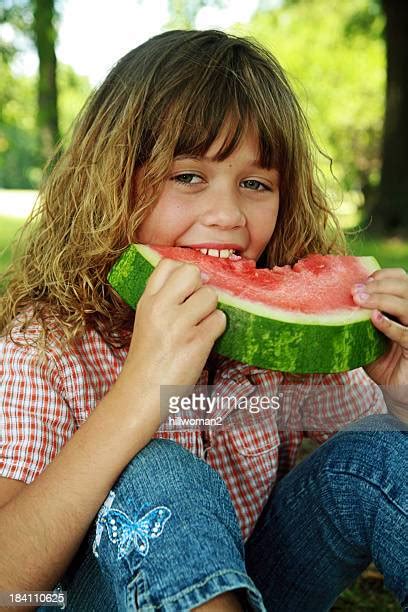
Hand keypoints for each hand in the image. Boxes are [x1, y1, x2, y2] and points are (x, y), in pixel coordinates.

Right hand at [121, 257, 225, 388]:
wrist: (141, 394)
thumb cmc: (147, 360)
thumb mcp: (146, 321)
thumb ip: (163, 300)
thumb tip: (195, 283)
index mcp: (147, 301)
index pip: (168, 264)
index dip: (183, 273)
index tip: (186, 290)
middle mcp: (161, 308)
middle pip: (192, 272)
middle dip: (200, 287)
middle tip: (196, 307)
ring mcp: (179, 324)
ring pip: (211, 295)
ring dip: (211, 311)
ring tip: (199, 328)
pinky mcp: (196, 342)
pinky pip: (220, 320)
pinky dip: (217, 330)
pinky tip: (203, 341)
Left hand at [351, 267, 407, 411]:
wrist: (398, 391)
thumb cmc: (383, 362)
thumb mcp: (368, 337)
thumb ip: (359, 320)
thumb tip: (332, 302)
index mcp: (403, 307)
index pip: (402, 279)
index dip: (383, 275)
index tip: (361, 280)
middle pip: (405, 287)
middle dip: (379, 285)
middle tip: (355, 291)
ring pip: (407, 306)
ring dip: (382, 299)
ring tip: (359, 300)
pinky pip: (406, 334)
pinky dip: (390, 324)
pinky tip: (375, 318)